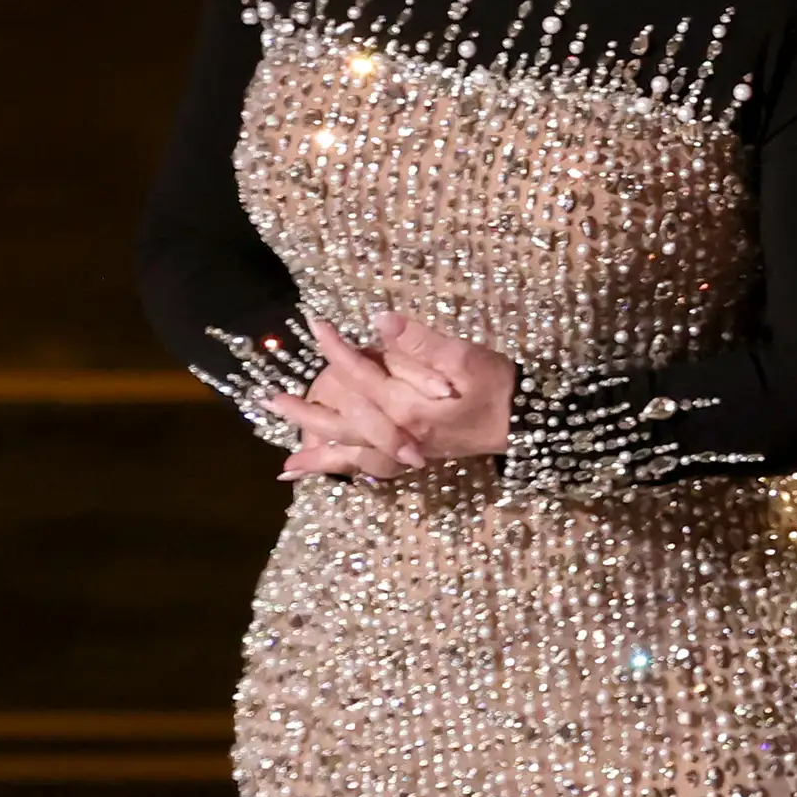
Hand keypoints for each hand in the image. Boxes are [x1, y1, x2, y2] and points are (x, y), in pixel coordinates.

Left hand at [269, 314, 503, 478]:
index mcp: (407, 407)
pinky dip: (348, 473)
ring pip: (352, 456)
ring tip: (287, 464)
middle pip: (340, 424)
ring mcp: (406, 451)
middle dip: (305, 410)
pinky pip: (372, 469)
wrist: (528, 425)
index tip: (313, 323)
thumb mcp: (466, 359)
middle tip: (268, 399)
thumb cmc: (499, 389)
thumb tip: (379, 320)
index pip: (359, 374)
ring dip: (318, 457)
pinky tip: (333, 475)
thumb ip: (421, 342)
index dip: (335, 347)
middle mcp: (399, 435)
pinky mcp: (415, 457)